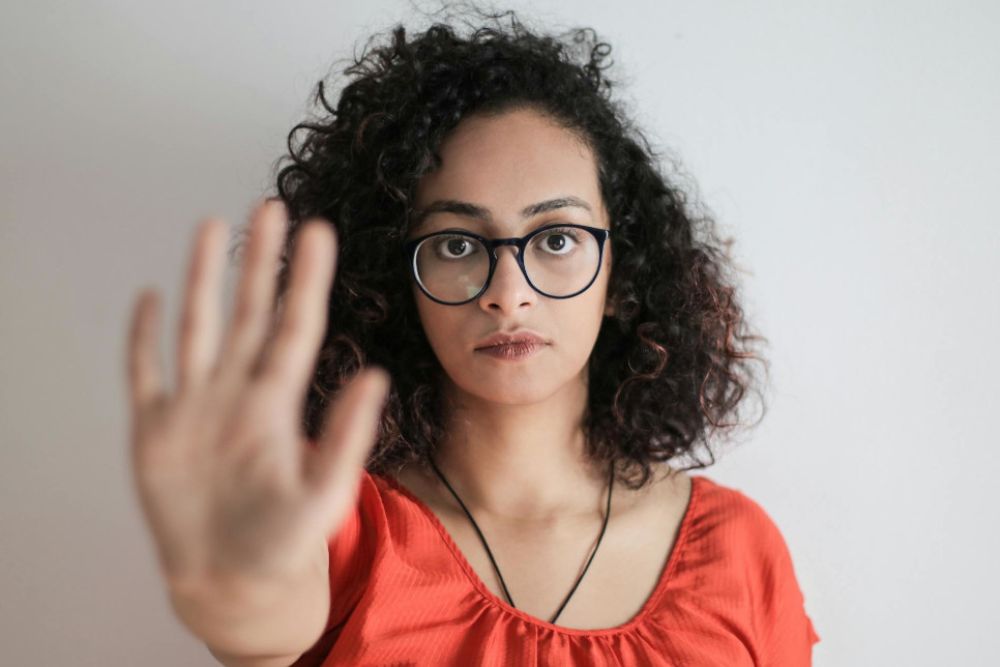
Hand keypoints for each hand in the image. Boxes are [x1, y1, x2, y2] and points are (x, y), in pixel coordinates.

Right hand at [125, 199, 389, 598]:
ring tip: (213, 227)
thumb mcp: (324, 491)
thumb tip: (375, 377)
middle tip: (273, 205)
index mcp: (278, 401)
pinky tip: (151, 297)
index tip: (318, 232)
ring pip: (198, 327)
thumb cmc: (284, 539)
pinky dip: (143, 338)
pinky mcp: (154, 430)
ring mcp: (194, 406)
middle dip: (259, 260)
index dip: (305, 279)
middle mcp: (237, 391)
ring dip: (203, 279)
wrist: (233, 579)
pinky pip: (145, 373)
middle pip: (249, 311)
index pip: (295, 325)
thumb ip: (346, 435)